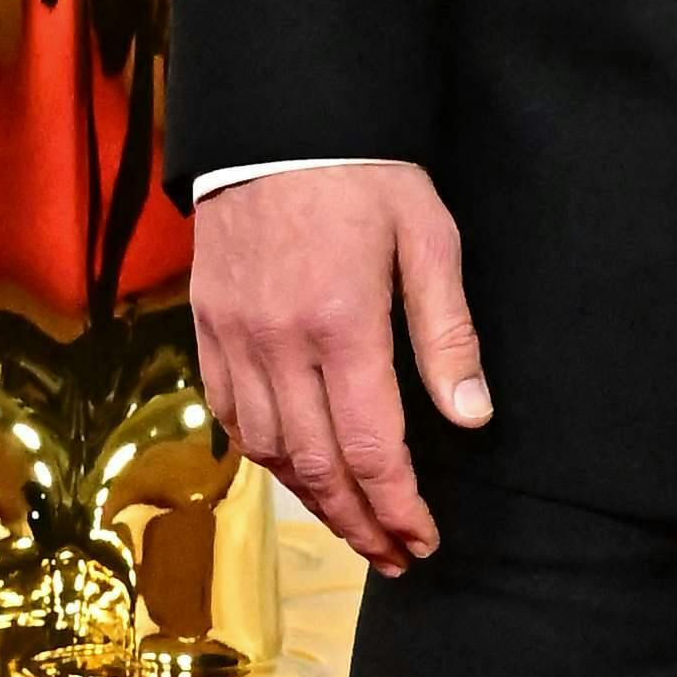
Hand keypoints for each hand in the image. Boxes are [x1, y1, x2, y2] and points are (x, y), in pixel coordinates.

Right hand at [190, 161, 489, 572]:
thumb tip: (471, 418)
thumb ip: (447, 333)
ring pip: (269, 452)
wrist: (275, 120)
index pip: (372, 448)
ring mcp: (233, 337)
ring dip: (313, 501)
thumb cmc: (363, 173)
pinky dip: (266, 457)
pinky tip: (298, 472)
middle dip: (361, 523)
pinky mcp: (206, 327)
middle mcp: (278, 342)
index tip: (424, 539)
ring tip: (356, 527)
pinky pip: (231, 416)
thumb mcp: (428, 238)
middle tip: (396, 556)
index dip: (399, 507)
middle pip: (318, 467)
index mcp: (341, 323)